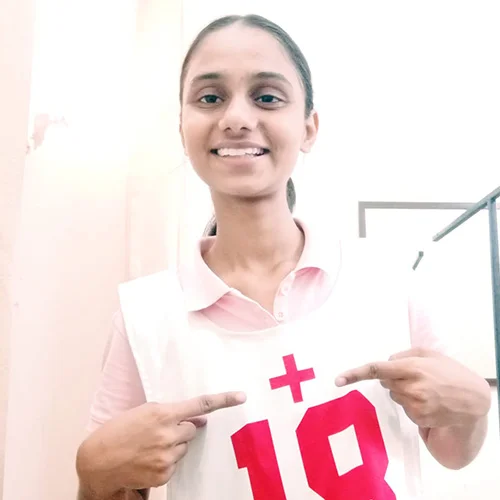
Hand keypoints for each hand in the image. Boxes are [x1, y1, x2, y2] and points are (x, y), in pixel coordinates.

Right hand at [76, 392, 245, 495]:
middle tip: (160, 432)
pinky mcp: (164, 473)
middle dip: (181, 429)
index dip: (223, 400)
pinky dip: (167, 461)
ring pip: (184, 447)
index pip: (200, 405)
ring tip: (149, 446)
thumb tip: (200, 420)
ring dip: (174, 445)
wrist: (98, 461)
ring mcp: (167, 455)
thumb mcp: (144, 412)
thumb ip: (173, 413)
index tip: (241, 397)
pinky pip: (176, 463)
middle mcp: (168, 434)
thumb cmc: (119, 431)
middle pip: (192, 429)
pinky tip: (148, 459)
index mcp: (163, 413)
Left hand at [335, 348, 489, 428]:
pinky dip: (412, 404)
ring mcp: (414, 405)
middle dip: (394, 379)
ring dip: (404, 391)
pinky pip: (404, 408)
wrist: (472, 400)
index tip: (337, 380)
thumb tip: (385, 363)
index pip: (376, 369)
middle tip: (416, 376)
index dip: (354, 374)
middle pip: (385, 383)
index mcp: (411, 368)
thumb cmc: (449, 372)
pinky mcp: (418, 418)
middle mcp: (410, 387)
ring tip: (426, 389)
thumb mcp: (428, 354)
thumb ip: (403, 355)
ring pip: (394, 396)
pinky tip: (429, 401)